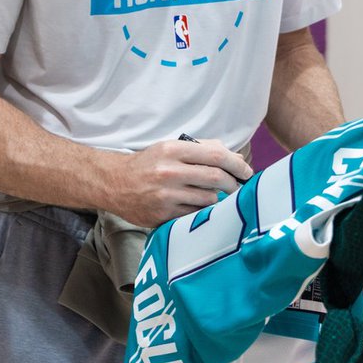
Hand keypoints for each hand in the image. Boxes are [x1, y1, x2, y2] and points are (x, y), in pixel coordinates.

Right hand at [109, 137, 252, 227]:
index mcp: (173, 150)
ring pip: (208, 199)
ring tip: (215, 195)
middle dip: (233, 183)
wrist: (115, 184)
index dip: (237, 164)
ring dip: (217, 198)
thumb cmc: (148, 164)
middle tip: (238, 186)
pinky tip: (199, 206)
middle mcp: (170, 172)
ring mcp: (166, 195)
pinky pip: (194, 214)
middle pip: (216, 178)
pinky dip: (202, 211)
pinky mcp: (163, 215)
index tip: (247, 171)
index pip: (216, 155)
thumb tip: (233, 156)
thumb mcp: (170, 148)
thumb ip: (202, 148)